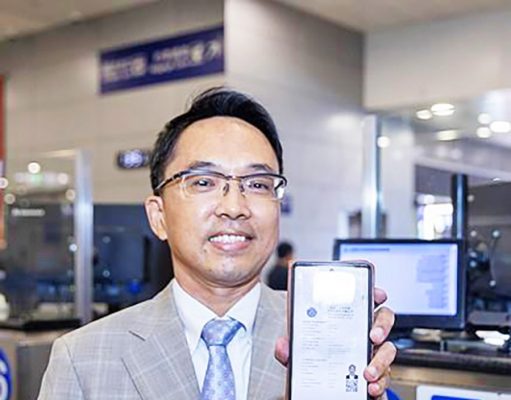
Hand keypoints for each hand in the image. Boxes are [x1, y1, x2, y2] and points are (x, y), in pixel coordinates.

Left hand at [274, 287, 396, 398]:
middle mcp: (364, 333)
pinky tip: (370, 387)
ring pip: (388, 350)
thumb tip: (283, 346)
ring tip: (367, 372)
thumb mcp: (300, 349)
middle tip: (373, 335)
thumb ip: (291, 346)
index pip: (365, 299)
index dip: (374, 293)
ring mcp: (373, 354)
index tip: (377, 293)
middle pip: (384, 319)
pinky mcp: (376, 376)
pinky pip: (385, 378)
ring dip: (380, 361)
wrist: (322, 389)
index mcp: (348, 318)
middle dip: (382, 325)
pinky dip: (380, 384)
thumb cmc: (317, 358)